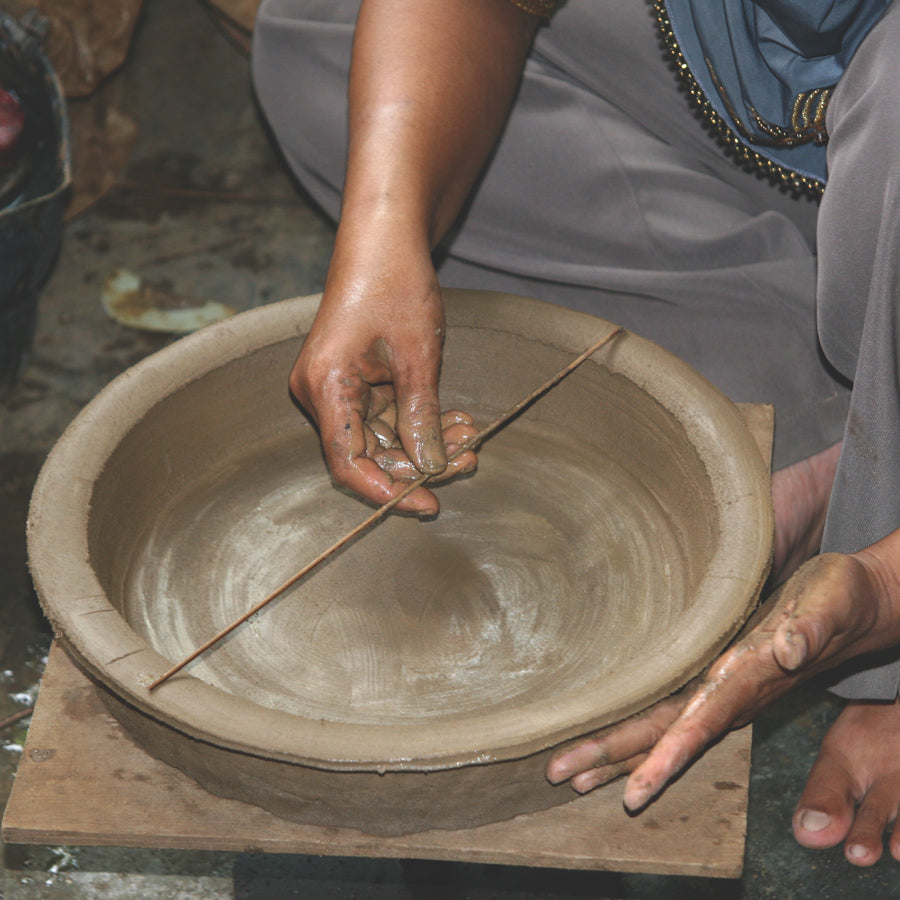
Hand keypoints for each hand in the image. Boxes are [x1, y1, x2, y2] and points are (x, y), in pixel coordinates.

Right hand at [289, 223, 477, 514]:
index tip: (428, 503)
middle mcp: (322, 392)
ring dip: (427, 440)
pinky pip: (387, 415)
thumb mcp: (417, 358)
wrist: (384, 239)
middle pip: (370, 452)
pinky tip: (455, 420)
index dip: (386, 491)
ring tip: (470, 433)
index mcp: (325, 387)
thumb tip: (432, 467)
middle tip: (469, 458)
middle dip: (421, 460)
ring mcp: (337, 387)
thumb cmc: (394, 284)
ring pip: (383, 436)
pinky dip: (420, 420)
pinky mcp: (354, 381)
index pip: (347, 462)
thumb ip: (421, 417)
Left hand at [546, 551, 899, 809]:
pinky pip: (673, 717)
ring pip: (663, 733)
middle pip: (664, 735)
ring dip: (618, 756)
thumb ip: (812, 625)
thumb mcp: (831, 600)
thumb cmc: (844, 595)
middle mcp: (731, 696)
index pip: (698, 725)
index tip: (632, 793)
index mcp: (748, 678)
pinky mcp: (722, 682)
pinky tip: (616, 750)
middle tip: (557, 775)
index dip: (666, 758)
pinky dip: (640, 738)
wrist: (861, 606)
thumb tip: (789, 648)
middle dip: (613, 759)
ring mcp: (725, 695)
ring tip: (572, 778)